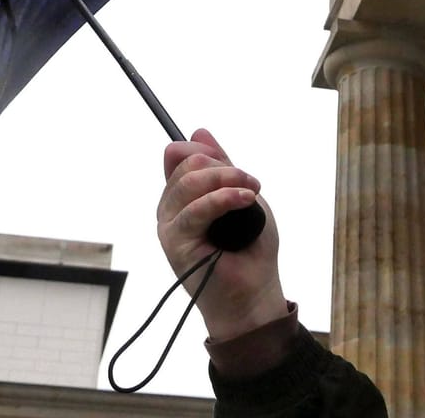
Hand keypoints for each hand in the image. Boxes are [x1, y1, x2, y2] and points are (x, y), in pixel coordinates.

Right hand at [157, 128, 285, 340]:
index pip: (181, 155)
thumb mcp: (241, 196)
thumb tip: (198, 131)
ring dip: (227, 179)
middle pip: (186, 163)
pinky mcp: (175, 244)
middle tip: (252, 183)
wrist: (255, 293)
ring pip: (189, 180)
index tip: (235, 167)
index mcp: (183, 197)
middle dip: (223, 166)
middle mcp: (171, 209)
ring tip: (251, 193)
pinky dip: (223, 199)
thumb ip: (221, 166)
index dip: (207, 152)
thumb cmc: (251, 249)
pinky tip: (244, 200)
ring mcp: (170, 226)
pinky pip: (195, 209)